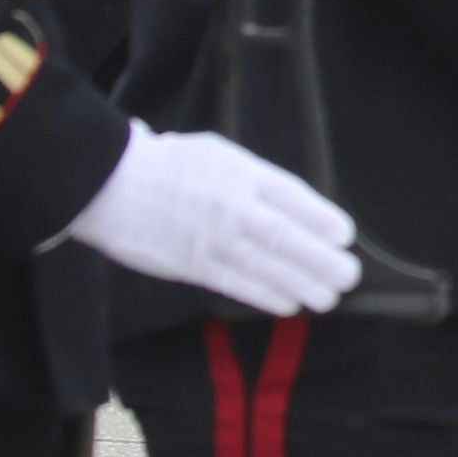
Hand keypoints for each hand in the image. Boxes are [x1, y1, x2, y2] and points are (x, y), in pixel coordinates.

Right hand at [61, 126, 362, 316]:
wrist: (109, 184)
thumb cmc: (164, 164)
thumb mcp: (216, 153)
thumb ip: (251, 176)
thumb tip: (284, 198)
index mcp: (242, 173)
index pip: (293, 197)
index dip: (321, 219)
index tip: (344, 236)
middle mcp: (233, 206)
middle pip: (286, 236)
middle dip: (320, 259)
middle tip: (347, 275)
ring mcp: (213, 238)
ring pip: (266, 265)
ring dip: (300, 283)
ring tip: (327, 297)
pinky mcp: (192, 265)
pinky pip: (236, 283)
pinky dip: (265, 295)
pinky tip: (288, 303)